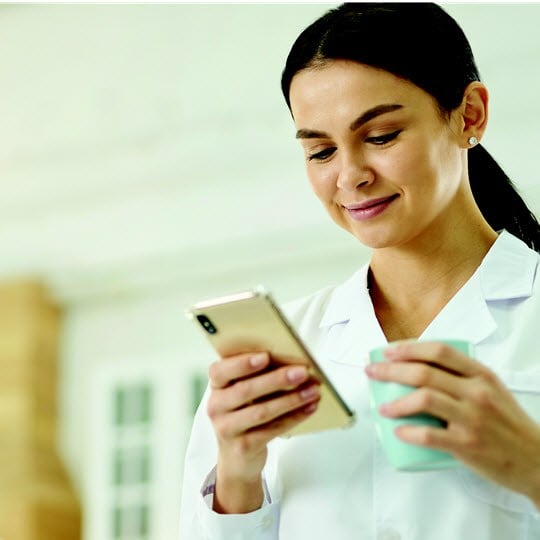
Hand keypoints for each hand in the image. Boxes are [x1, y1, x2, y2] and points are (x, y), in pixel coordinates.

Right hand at [207, 351, 319, 512]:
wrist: (236, 458)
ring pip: (262, 411)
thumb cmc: (243, 414)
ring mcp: (227, 428)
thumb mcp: (241, 394)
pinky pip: (272, 430)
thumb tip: (288, 361)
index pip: (220, 371)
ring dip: (291, 399)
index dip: (242, 363)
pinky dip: (294, 417)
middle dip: (277, 379)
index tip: (265, 356)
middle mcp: (216, 406)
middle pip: (246, 390)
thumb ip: (255, 376)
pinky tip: (309, 407)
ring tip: (312, 390)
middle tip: (301, 371)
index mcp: (216, 386)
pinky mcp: (243, 446)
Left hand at [365, 341, 539, 506]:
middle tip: (373, 373)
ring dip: (395, 403)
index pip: (440, 351)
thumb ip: (462, 377)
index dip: (409, 348)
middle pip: (424, 373)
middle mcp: (476, 392)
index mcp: (481, 375)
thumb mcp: (492, 390)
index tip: (388, 351)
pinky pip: (429, 435)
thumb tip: (418, 368)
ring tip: (383, 408)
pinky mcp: (467, 445)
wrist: (537, 460)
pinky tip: (399, 432)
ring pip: (424, 399)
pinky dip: (409, 432)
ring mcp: (472, 418)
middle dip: (390, 370)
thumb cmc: (509, 424)